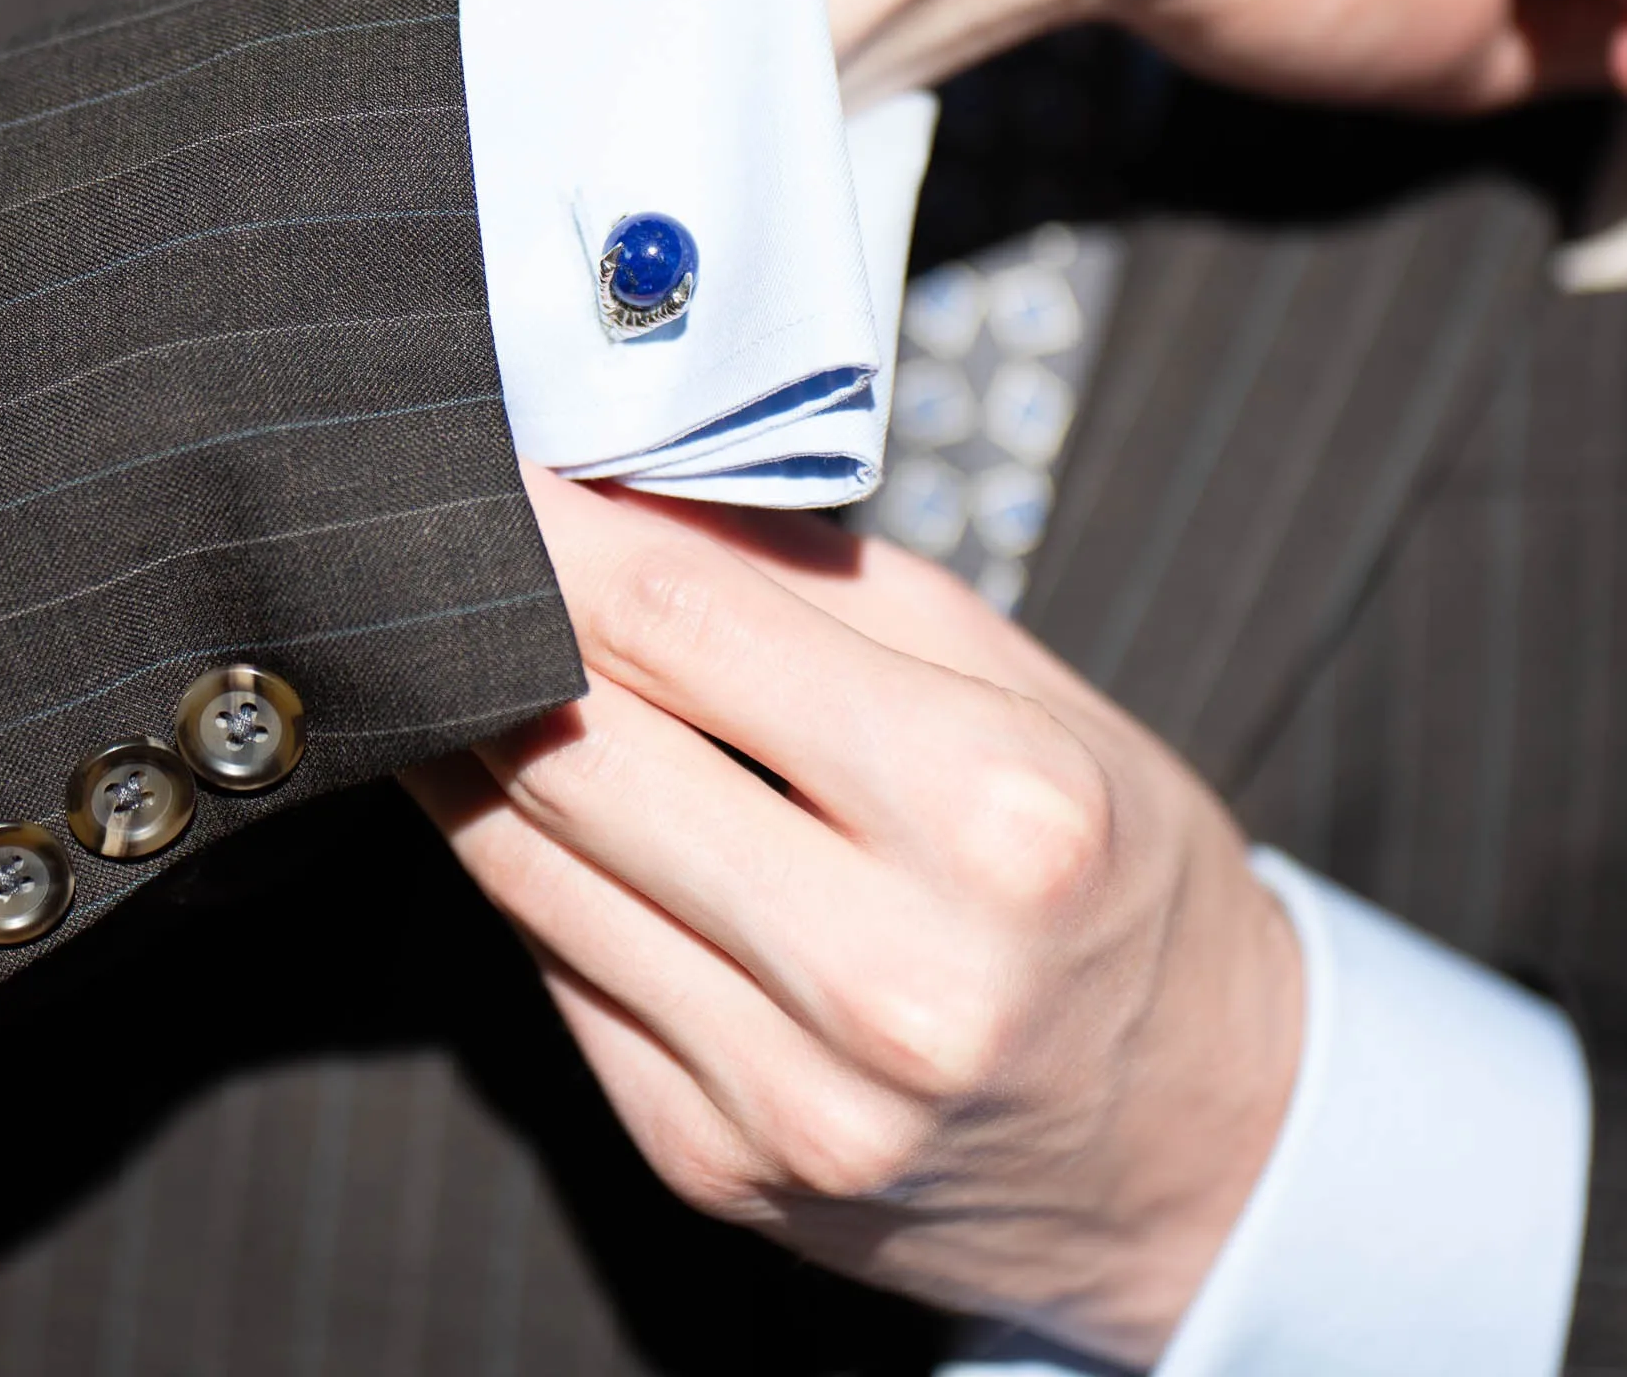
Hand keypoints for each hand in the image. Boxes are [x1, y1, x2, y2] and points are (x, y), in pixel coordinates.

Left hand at [403, 470, 1300, 1365]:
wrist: (1200, 1148)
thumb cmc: (1118, 888)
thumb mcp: (1029, 696)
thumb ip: (821, 589)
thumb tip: (619, 494)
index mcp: (997, 818)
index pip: (688, 627)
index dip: (549, 530)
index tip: (476, 462)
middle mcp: (894, 976)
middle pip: (580, 752)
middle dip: (481, 629)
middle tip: (426, 548)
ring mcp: (791, 1092)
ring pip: (533, 870)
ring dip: (463, 745)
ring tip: (440, 656)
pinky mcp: (713, 1164)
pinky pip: (558, 976)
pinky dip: (523, 868)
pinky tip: (513, 796)